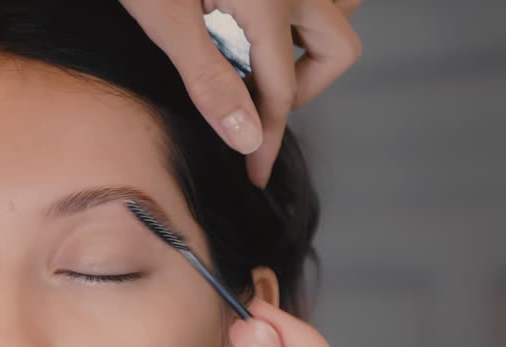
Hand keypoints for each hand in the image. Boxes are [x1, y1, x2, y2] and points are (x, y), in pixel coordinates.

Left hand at [119, 0, 362, 186]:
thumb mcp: (166, 21)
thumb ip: (210, 81)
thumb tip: (247, 139)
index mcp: (269, 1)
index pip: (280, 92)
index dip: (266, 139)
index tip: (254, 172)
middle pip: (334, 51)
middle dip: (301, 88)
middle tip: (255, 104)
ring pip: (339, 9)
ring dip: (311, 42)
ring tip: (262, 60)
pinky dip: (302, 12)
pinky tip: (259, 22)